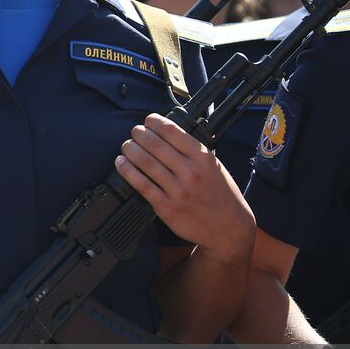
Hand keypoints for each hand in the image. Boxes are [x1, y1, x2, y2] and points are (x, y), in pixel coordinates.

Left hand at [116, 114, 255, 259]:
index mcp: (203, 158)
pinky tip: (121, 163)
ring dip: (130, 150)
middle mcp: (190, 172)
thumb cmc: (220, 195)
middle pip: (155, 145)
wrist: (228, 228)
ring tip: (126, 145)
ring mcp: (178, 190)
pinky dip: (127, 171)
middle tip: (134, 132)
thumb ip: (193, 151)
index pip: (173, 132)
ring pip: (145, 163)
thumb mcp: (215, 166)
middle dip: (139, 134)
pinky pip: (142, 185)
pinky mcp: (167, 207)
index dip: (155, 122)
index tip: (148, 120)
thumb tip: (168, 133)